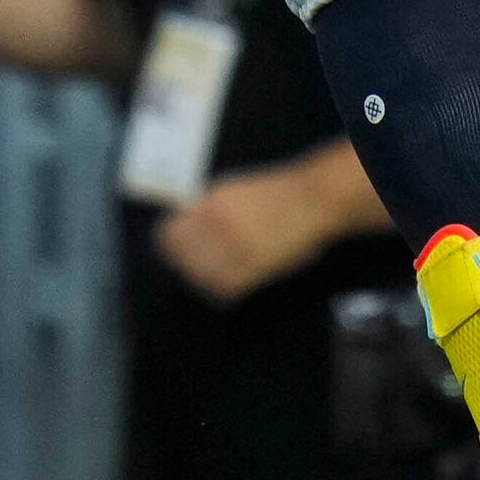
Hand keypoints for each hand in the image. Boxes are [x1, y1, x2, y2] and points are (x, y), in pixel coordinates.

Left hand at [155, 154, 358, 304]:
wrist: (312, 201)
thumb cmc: (273, 193)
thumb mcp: (232, 189)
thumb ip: (205, 207)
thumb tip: (181, 224)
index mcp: (212, 204)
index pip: (171, 233)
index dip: (167, 243)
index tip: (170, 248)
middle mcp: (220, 226)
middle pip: (181, 257)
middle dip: (181, 262)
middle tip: (186, 266)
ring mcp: (238, 248)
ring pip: (199, 275)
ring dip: (198, 278)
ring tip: (204, 276)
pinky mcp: (255, 268)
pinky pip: (224, 288)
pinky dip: (218, 290)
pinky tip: (223, 285)